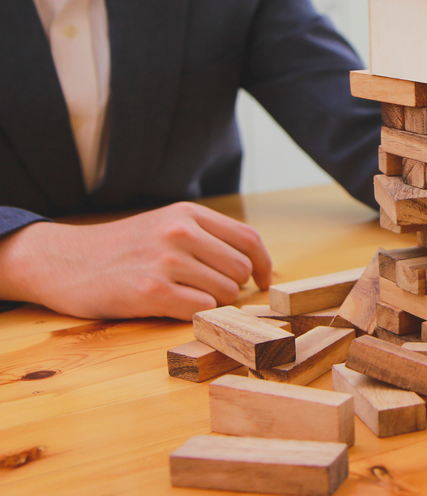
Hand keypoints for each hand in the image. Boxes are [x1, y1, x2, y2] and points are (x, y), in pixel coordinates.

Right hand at [0, 202, 271, 319]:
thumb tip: (253, 264)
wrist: (62, 261)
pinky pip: (201, 309)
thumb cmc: (121, 249)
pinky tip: (175, 308)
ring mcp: (166, 261)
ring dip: (213, 302)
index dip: (263, 264)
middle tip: (211, 293)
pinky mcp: (151, 291)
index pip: (248, 239)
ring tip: (185, 298)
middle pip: (240, 269)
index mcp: (188, 214)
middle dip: (234, 288)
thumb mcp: (165, 225)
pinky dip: (196, 314)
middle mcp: (180, 232)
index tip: (262, 281)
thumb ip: (206, 237)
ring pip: (224, 292)